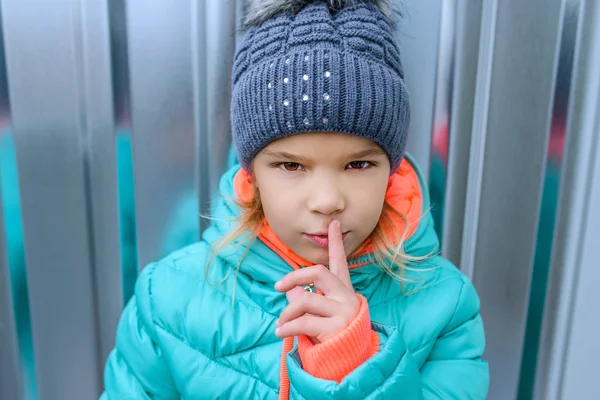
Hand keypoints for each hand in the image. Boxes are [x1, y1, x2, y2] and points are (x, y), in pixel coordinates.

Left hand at [274, 220, 359, 343]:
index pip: (340, 263)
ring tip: (280, 324)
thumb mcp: (321, 315)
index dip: (335, 243)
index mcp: (344, 291)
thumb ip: (307, 300)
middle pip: (318, 273)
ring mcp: (342, 312)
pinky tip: (281, 332)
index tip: (333, 223)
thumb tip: (289, 293)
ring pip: (306, 300)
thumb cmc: (334, 335)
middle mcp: (346, 298)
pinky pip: (304, 322)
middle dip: (295, 277)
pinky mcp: (336, 328)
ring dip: (287, 313)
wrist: (351, 363)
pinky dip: (288, 327)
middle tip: (279, 286)